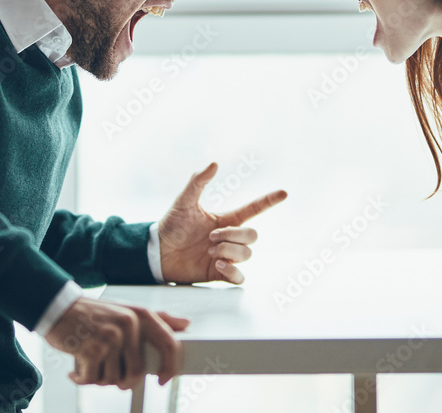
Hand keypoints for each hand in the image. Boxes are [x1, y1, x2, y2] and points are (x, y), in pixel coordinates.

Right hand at [44, 297, 189, 388]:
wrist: (58, 308)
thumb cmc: (94, 315)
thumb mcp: (129, 311)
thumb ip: (159, 318)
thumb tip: (186, 323)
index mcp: (141, 315)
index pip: (168, 343)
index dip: (170, 366)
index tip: (163, 379)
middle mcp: (129, 324)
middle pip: (136, 372)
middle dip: (121, 381)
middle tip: (106, 373)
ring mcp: (110, 336)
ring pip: (113, 379)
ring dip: (99, 378)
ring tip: (90, 362)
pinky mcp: (92, 348)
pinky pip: (93, 379)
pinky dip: (82, 378)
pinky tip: (76, 368)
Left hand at [159, 162, 287, 284]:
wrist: (157, 252)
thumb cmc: (171, 226)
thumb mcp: (184, 202)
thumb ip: (198, 182)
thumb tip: (214, 163)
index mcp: (225, 220)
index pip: (253, 209)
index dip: (269, 201)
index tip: (284, 192)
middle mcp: (229, 238)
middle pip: (252, 235)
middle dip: (234, 235)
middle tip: (210, 237)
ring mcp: (226, 256)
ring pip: (246, 254)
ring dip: (229, 251)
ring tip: (209, 251)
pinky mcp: (219, 274)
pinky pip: (240, 277)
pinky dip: (232, 271)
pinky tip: (218, 264)